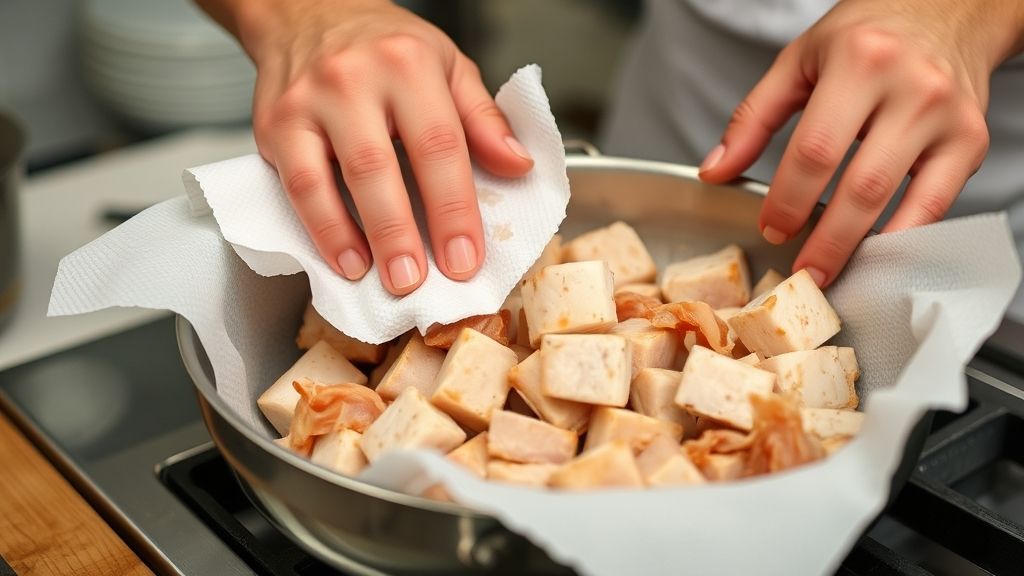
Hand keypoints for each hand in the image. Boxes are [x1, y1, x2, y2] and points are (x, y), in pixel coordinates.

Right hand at [198, 0, 533, 294]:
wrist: (309, 11)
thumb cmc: (385, 45)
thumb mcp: (449, 65)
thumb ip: (483, 119)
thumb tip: (517, 166)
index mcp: (407, 65)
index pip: (438, 145)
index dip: (454, 209)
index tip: (466, 257)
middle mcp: (352, 80)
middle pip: (379, 168)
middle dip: (402, 234)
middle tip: (419, 281)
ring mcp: (306, 103)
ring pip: (326, 181)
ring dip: (356, 239)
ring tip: (381, 279)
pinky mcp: (273, 125)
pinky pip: (295, 187)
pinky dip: (319, 229)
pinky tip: (344, 258)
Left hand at [698, 0, 1023, 286]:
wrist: (947, 10)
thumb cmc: (868, 33)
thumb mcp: (798, 61)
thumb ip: (753, 118)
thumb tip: (716, 171)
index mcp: (859, 63)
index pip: (816, 150)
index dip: (789, 199)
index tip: (771, 228)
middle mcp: (911, 88)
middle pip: (861, 185)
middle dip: (826, 239)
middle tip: (802, 268)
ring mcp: (947, 117)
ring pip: (900, 200)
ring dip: (862, 247)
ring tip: (832, 270)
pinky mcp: (972, 141)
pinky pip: (939, 205)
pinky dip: (904, 236)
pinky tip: (875, 252)